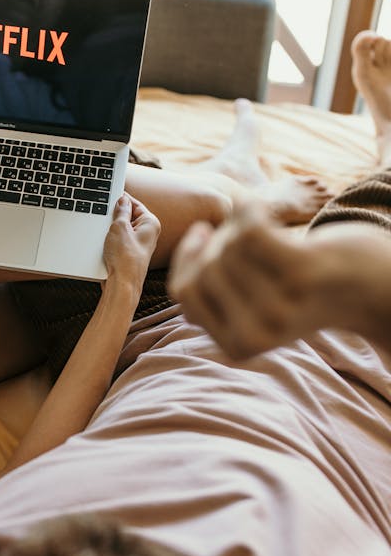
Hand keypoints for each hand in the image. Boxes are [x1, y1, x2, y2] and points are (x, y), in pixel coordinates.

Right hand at [102, 193, 161, 297]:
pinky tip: (104, 246)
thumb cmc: (125, 259)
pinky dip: (109, 241)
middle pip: (127, 216)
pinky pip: (117, 241)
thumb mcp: (119, 227)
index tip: (108, 196)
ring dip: (110, 231)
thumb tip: (122, 200)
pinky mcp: (129, 254)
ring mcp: (138, 244)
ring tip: (106, 237)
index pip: (133, 203)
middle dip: (113, 217)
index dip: (120, 199)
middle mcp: (147, 233)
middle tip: (104, 219)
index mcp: (150, 223)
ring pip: (120, 230)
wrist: (121, 285)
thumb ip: (121, 211)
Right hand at [167, 204, 348, 358]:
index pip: (184, 293)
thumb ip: (214, 297)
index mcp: (239, 346)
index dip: (188, 258)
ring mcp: (279, 304)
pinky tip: (262, 209)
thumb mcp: (252, 305)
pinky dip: (250, 210)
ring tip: (262, 226)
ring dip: (239, 225)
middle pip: (205, 267)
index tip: (204, 235)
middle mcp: (257, 332)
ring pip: (227, 246)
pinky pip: (247, 229)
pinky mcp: (300, 273)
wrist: (377, 288)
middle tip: (244, 232)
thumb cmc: (307, 289)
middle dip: (218, 240)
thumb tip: (186, 260)